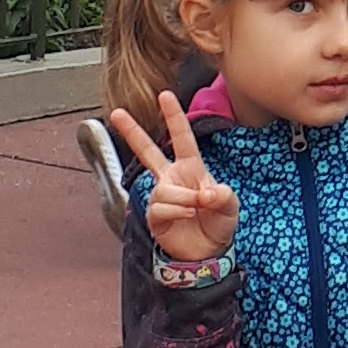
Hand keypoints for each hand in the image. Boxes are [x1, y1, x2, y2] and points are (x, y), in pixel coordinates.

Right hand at [107, 91, 239, 265]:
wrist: (207, 252)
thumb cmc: (218, 223)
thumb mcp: (230, 205)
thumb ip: (222, 195)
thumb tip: (204, 193)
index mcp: (191, 168)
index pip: (181, 138)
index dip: (174, 116)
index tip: (164, 95)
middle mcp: (171, 178)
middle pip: (148, 151)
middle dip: (132, 132)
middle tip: (117, 112)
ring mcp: (160, 195)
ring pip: (163, 188)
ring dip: (183, 199)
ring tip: (194, 209)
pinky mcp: (153, 215)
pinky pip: (160, 206)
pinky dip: (176, 211)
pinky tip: (184, 217)